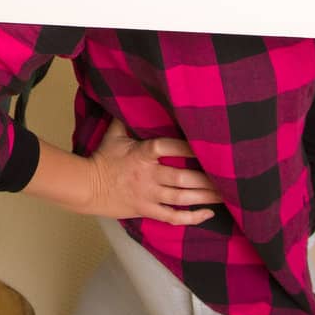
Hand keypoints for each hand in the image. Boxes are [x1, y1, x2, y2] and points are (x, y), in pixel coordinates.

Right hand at [84, 120, 217, 225]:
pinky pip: (173, 217)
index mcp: (142, 154)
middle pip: (181, 179)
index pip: (168, 148)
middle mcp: (148, 176)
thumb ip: (127, 118)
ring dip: (205, 197)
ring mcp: (148, 195)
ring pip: (181, 198)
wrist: (86, 187)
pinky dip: (192, 217)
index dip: (188, 148)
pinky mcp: (147, 210)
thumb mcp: (114, 135)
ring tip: (225, 195)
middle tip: (228, 177)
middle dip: (206, 179)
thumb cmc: (102, 159)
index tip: (207, 147)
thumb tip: (136, 97)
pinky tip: (208, 213)